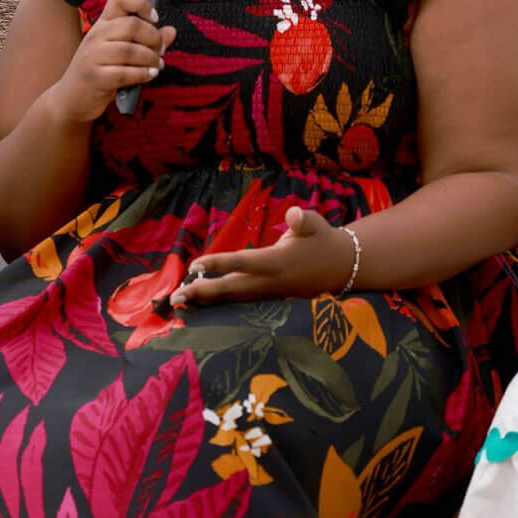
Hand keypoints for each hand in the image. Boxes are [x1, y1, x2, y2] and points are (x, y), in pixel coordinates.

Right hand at [48, 0, 175, 122]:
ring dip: (151, 58)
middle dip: (154, 38)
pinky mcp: (96, 77)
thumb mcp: (119, 51)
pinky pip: (125, 73)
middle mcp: (96, 36)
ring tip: (157, 65)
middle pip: (132, 26)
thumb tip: (171, 31)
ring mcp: (93, 57)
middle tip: (160, 49)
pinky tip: (149, 75)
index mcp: (102, 24)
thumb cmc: (98, 71)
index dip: (141, 3)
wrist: (71, 97)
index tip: (154, 18)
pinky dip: (143, 74)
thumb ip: (145, 40)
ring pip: (131, 51)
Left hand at [170, 206, 356, 306]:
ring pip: (233, 299)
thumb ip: (304, 220)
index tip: (196, 265)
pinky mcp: (269, 299)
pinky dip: (220, 303)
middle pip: (231, 289)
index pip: (242, 262)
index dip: (218, 263)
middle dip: (203, 292)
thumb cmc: (323, 239)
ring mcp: (269, 294)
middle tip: (176, 296)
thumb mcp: (316, 224)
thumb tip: (294, 214)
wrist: (341, 266)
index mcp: (277, 262)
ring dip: (206, 301)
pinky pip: (239, 303)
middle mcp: (270, 282)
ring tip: (180, 303)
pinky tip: (202, 303)